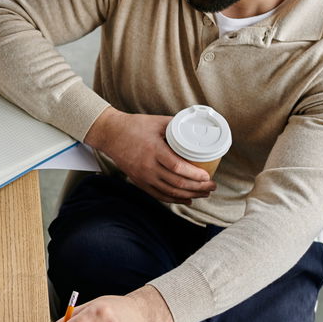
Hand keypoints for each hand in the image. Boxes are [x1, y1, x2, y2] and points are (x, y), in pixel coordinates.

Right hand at [85, 107, 214, 204]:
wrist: (111, 135)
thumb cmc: (134, 126)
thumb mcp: (157, 122)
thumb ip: (177, 126)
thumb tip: (196, 129)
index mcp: (154, 150)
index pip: (178, 167)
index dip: (195, 174)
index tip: (208, 176)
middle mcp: (148, 167)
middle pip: (177, 183)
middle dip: (198, 187)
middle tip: (212, 186)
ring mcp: (143, 176)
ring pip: (170, 192)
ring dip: (190, 195)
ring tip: (204, 193)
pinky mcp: (139, 182)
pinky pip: (158, 195)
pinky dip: (174, 200)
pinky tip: (186, 200)